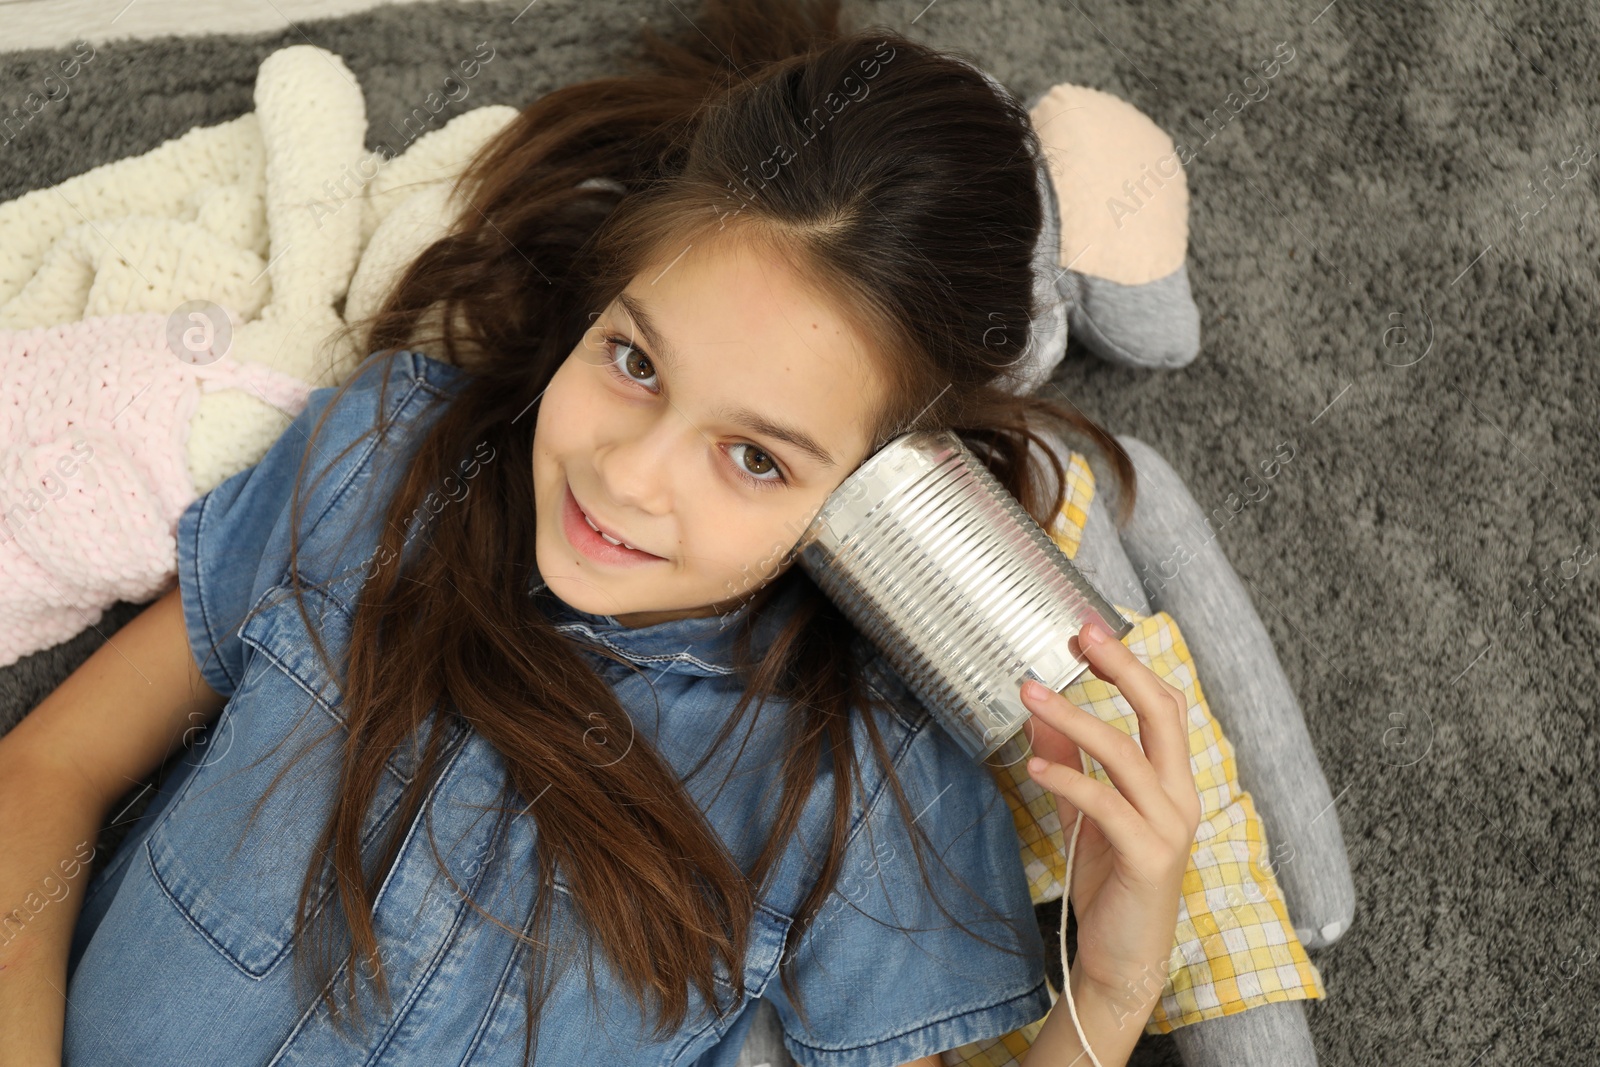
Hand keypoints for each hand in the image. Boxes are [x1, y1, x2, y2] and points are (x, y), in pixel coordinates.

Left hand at [1019, 620, 1202, 1018]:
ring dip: (1074, 719)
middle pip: (1161, 713)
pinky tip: (1034, 767)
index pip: (1166, 707)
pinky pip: (1107, 806)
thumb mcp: (1084, 815)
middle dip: (1121, 668)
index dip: (1132, 664)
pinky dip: (1069, 779)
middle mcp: (1180, 797)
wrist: (1122, 962)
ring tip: (1030, 695)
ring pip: (1127, 754)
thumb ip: (1070, 765)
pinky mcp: (1148, 857)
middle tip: (1078, 635)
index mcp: (1172, 782)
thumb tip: (1042, 717)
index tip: (1089, 631)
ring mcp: (1169, 827)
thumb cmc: (1110, 886)